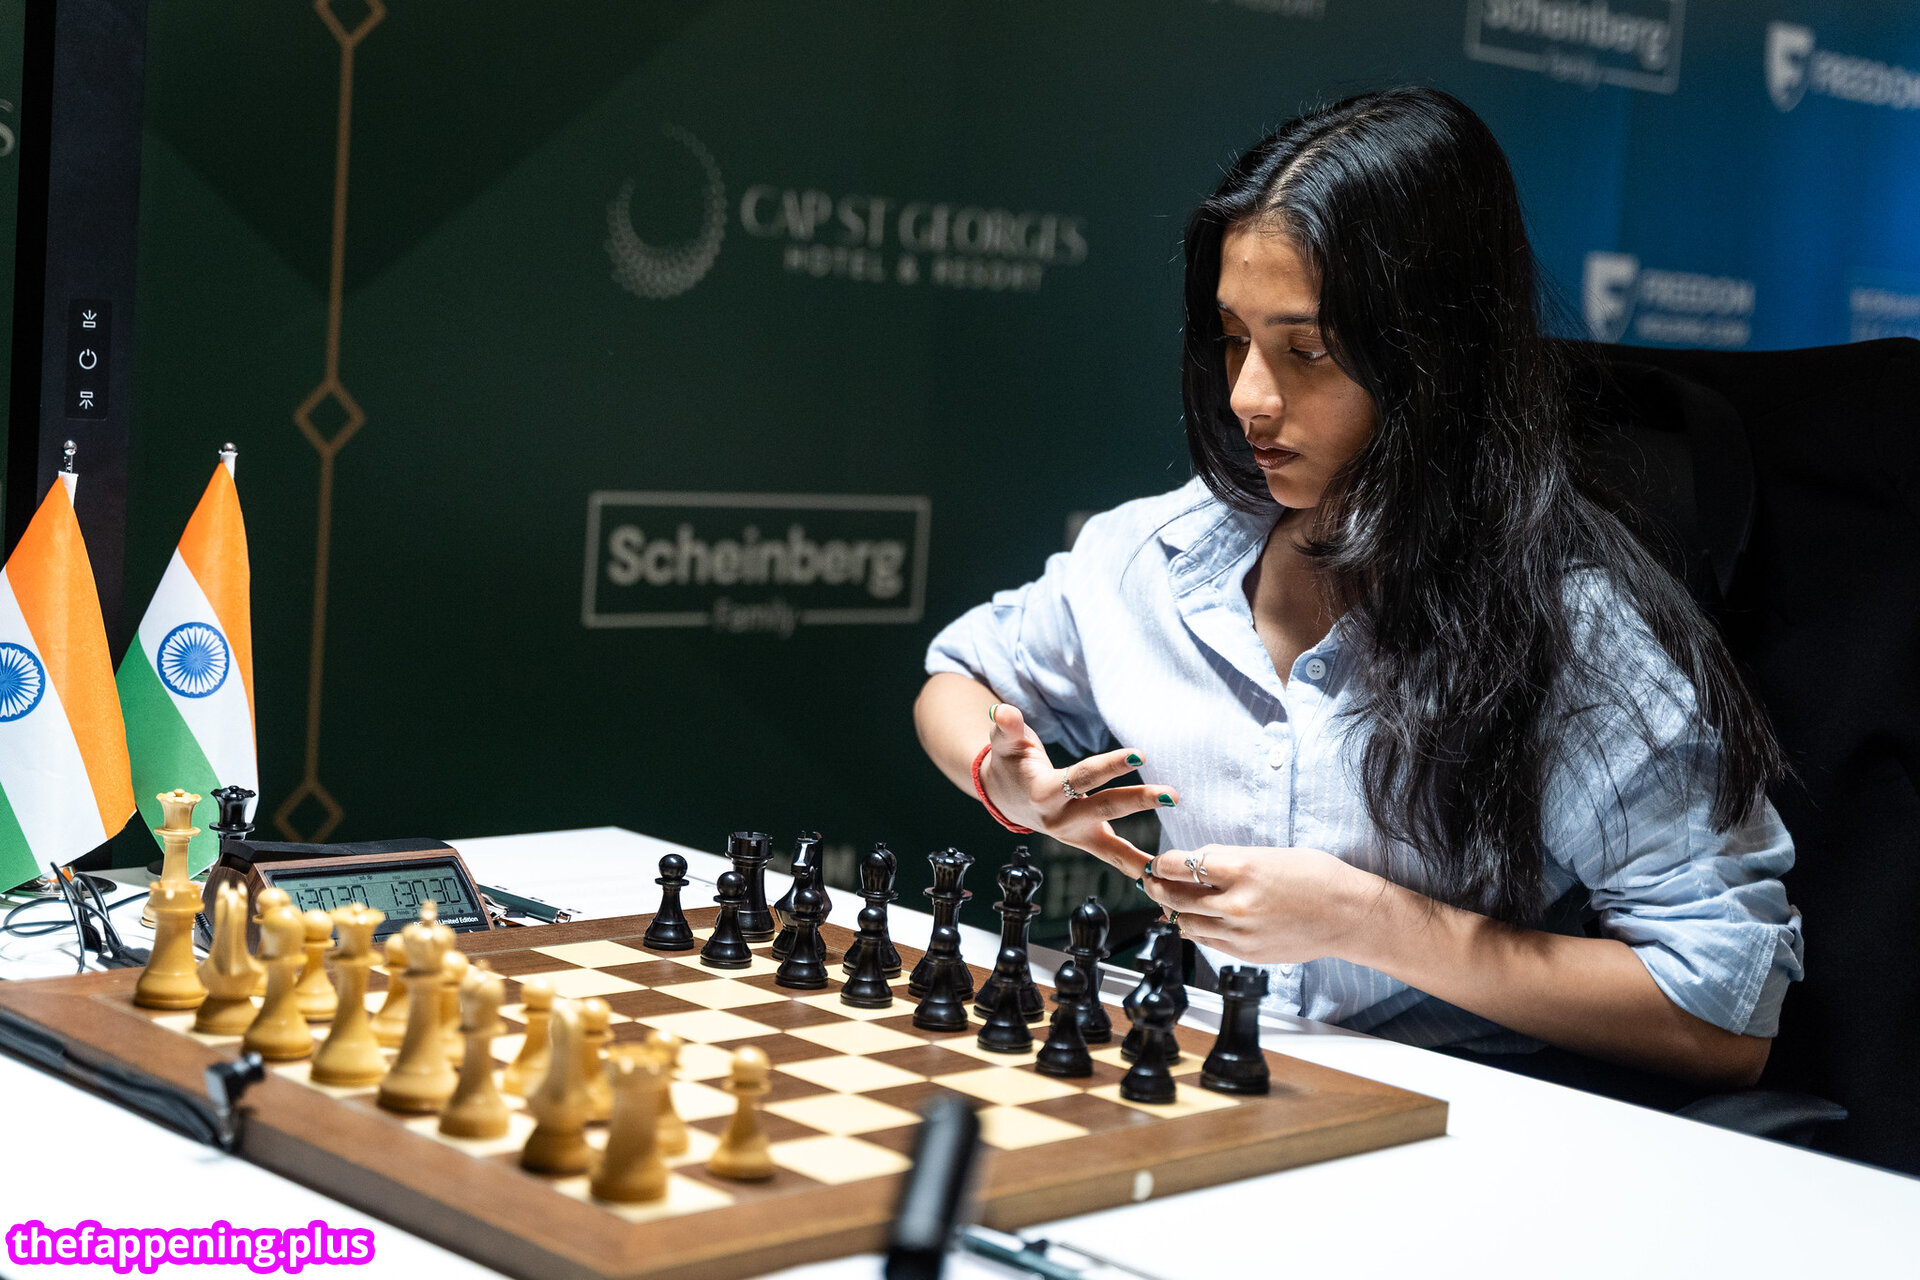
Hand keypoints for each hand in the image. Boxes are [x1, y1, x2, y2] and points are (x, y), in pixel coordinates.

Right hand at [978, 703, 1177, 877]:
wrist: (1005, 797)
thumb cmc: (1011, 763)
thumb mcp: (1005, 743)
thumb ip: (1007, 728)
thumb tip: (1003, 711)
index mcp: (1043, 793)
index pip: (1082, 777)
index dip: (1110, 766)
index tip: (1139, 754)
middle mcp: (1059, 819)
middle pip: (1105, 808)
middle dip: (1139, 800)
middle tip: (1172, 794)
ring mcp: (1074, 835)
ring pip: (1111, 845)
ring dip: (1141, 852)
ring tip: (1172, 859)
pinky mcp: (1086, 841)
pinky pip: (1113, 856)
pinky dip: (1136, 867)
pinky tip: (1160, 877)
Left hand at [1139, 845, 1375, 964]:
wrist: (1348, 915)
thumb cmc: (1316, 876)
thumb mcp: (1267, 854)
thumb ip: (1227, 859)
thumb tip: (1194, 862)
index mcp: (1242, 869)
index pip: (1180, 865)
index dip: (1162, 863)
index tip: (1158, 862)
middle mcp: (1236, 903)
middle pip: (1175, 896)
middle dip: (1156, 886)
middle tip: (1151, 880)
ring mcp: (1240, 933)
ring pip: (1185, 922)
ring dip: (1174, 910)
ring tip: (1171, 900)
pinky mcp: (1246, 953)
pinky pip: (1207, 941)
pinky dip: (1197, 929)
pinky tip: (1197, 919)